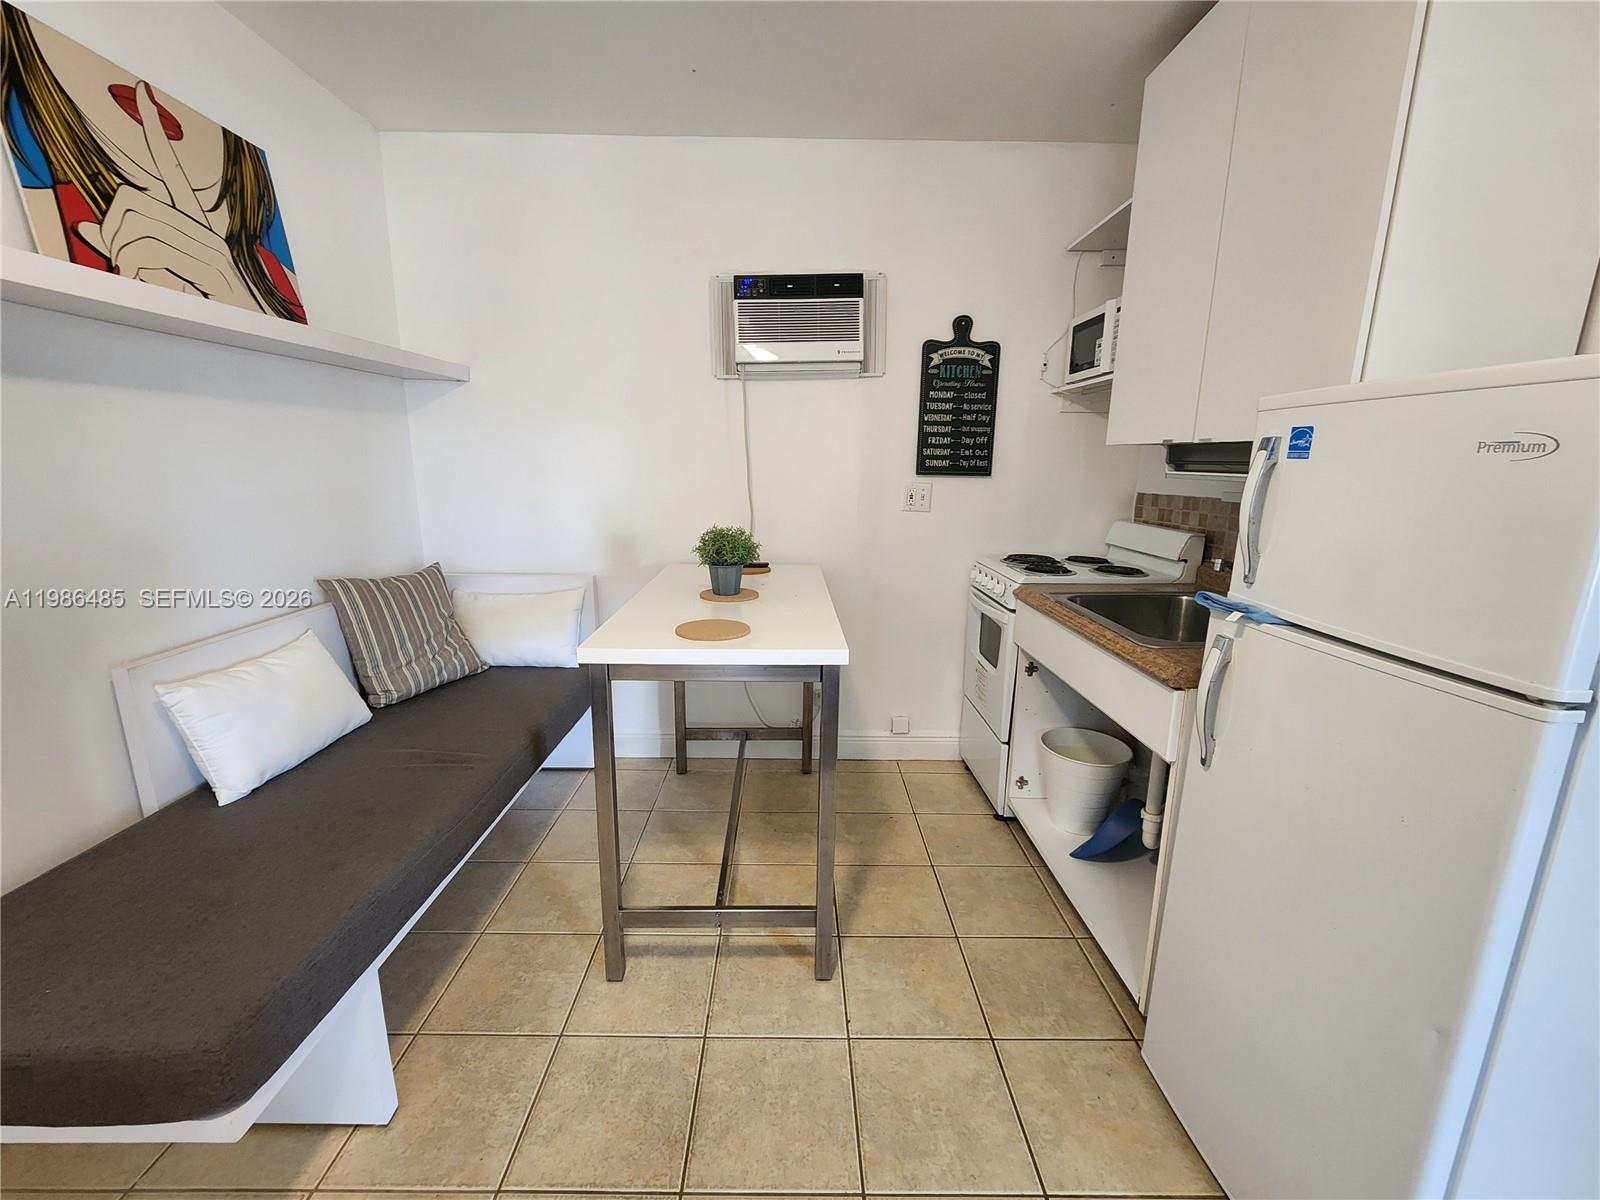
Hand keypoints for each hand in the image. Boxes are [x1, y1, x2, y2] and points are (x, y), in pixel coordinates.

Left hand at [76, 83, 255, 308]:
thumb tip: (87, 230)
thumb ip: (123, 247)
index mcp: (194, 226)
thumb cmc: (205, 306)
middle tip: (123, 264)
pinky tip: (160, 291)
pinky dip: (140, 279)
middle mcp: (203, 229)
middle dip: (112, 236)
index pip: (171, 169)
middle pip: (131, 203)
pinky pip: (147, 260)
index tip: (145, 94)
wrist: (248, 337)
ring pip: (135, 235)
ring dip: (125, 264)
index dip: (155, 132)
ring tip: (144, 281)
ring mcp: (208, 249)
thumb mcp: (157, 273)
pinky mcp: (209, 269)